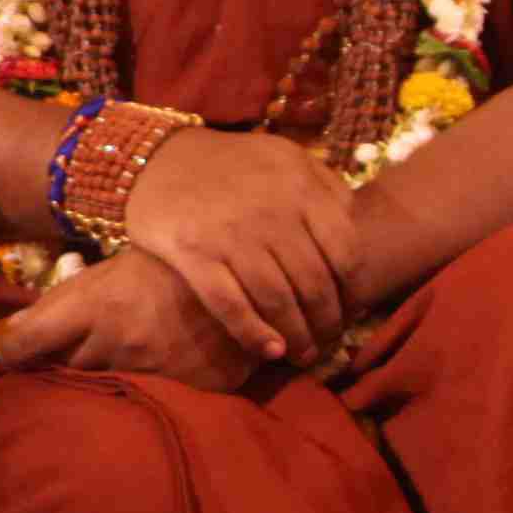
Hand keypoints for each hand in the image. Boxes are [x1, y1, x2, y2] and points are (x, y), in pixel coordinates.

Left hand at [0, 257, 269, 389]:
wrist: (248, 282)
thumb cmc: (170, 269)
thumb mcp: (113, 271)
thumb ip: (66, 300)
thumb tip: (18, 331)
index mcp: (93, 306)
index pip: (25, 343)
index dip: (13, 352)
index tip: (15, 356)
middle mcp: (115, 343)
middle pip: (65, 369)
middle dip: (67, 362)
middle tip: (82, 348)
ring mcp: (150, 373)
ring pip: (105, 388)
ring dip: (107, 376)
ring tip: (124, 357)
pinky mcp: (183, 393)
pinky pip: (149, 401)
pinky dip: (147, 392)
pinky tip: (156, 372)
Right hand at [108, 124, 358, 368]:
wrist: (156, 159)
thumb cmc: (231, 164)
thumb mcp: (285, 157)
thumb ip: (326, 186)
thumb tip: (356, 225)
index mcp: (300, 187)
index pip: (345, 254)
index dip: (351, 292)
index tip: (349, 311)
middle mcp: (270, 211)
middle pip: (313, 284)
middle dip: (325, 323)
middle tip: (326, 343)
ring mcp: (230, 234)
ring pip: (277, 300)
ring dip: (296, 336)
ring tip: (302, 355)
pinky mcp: (193, 253)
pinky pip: (230, 304)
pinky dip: (253, 333)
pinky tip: (269, 350)